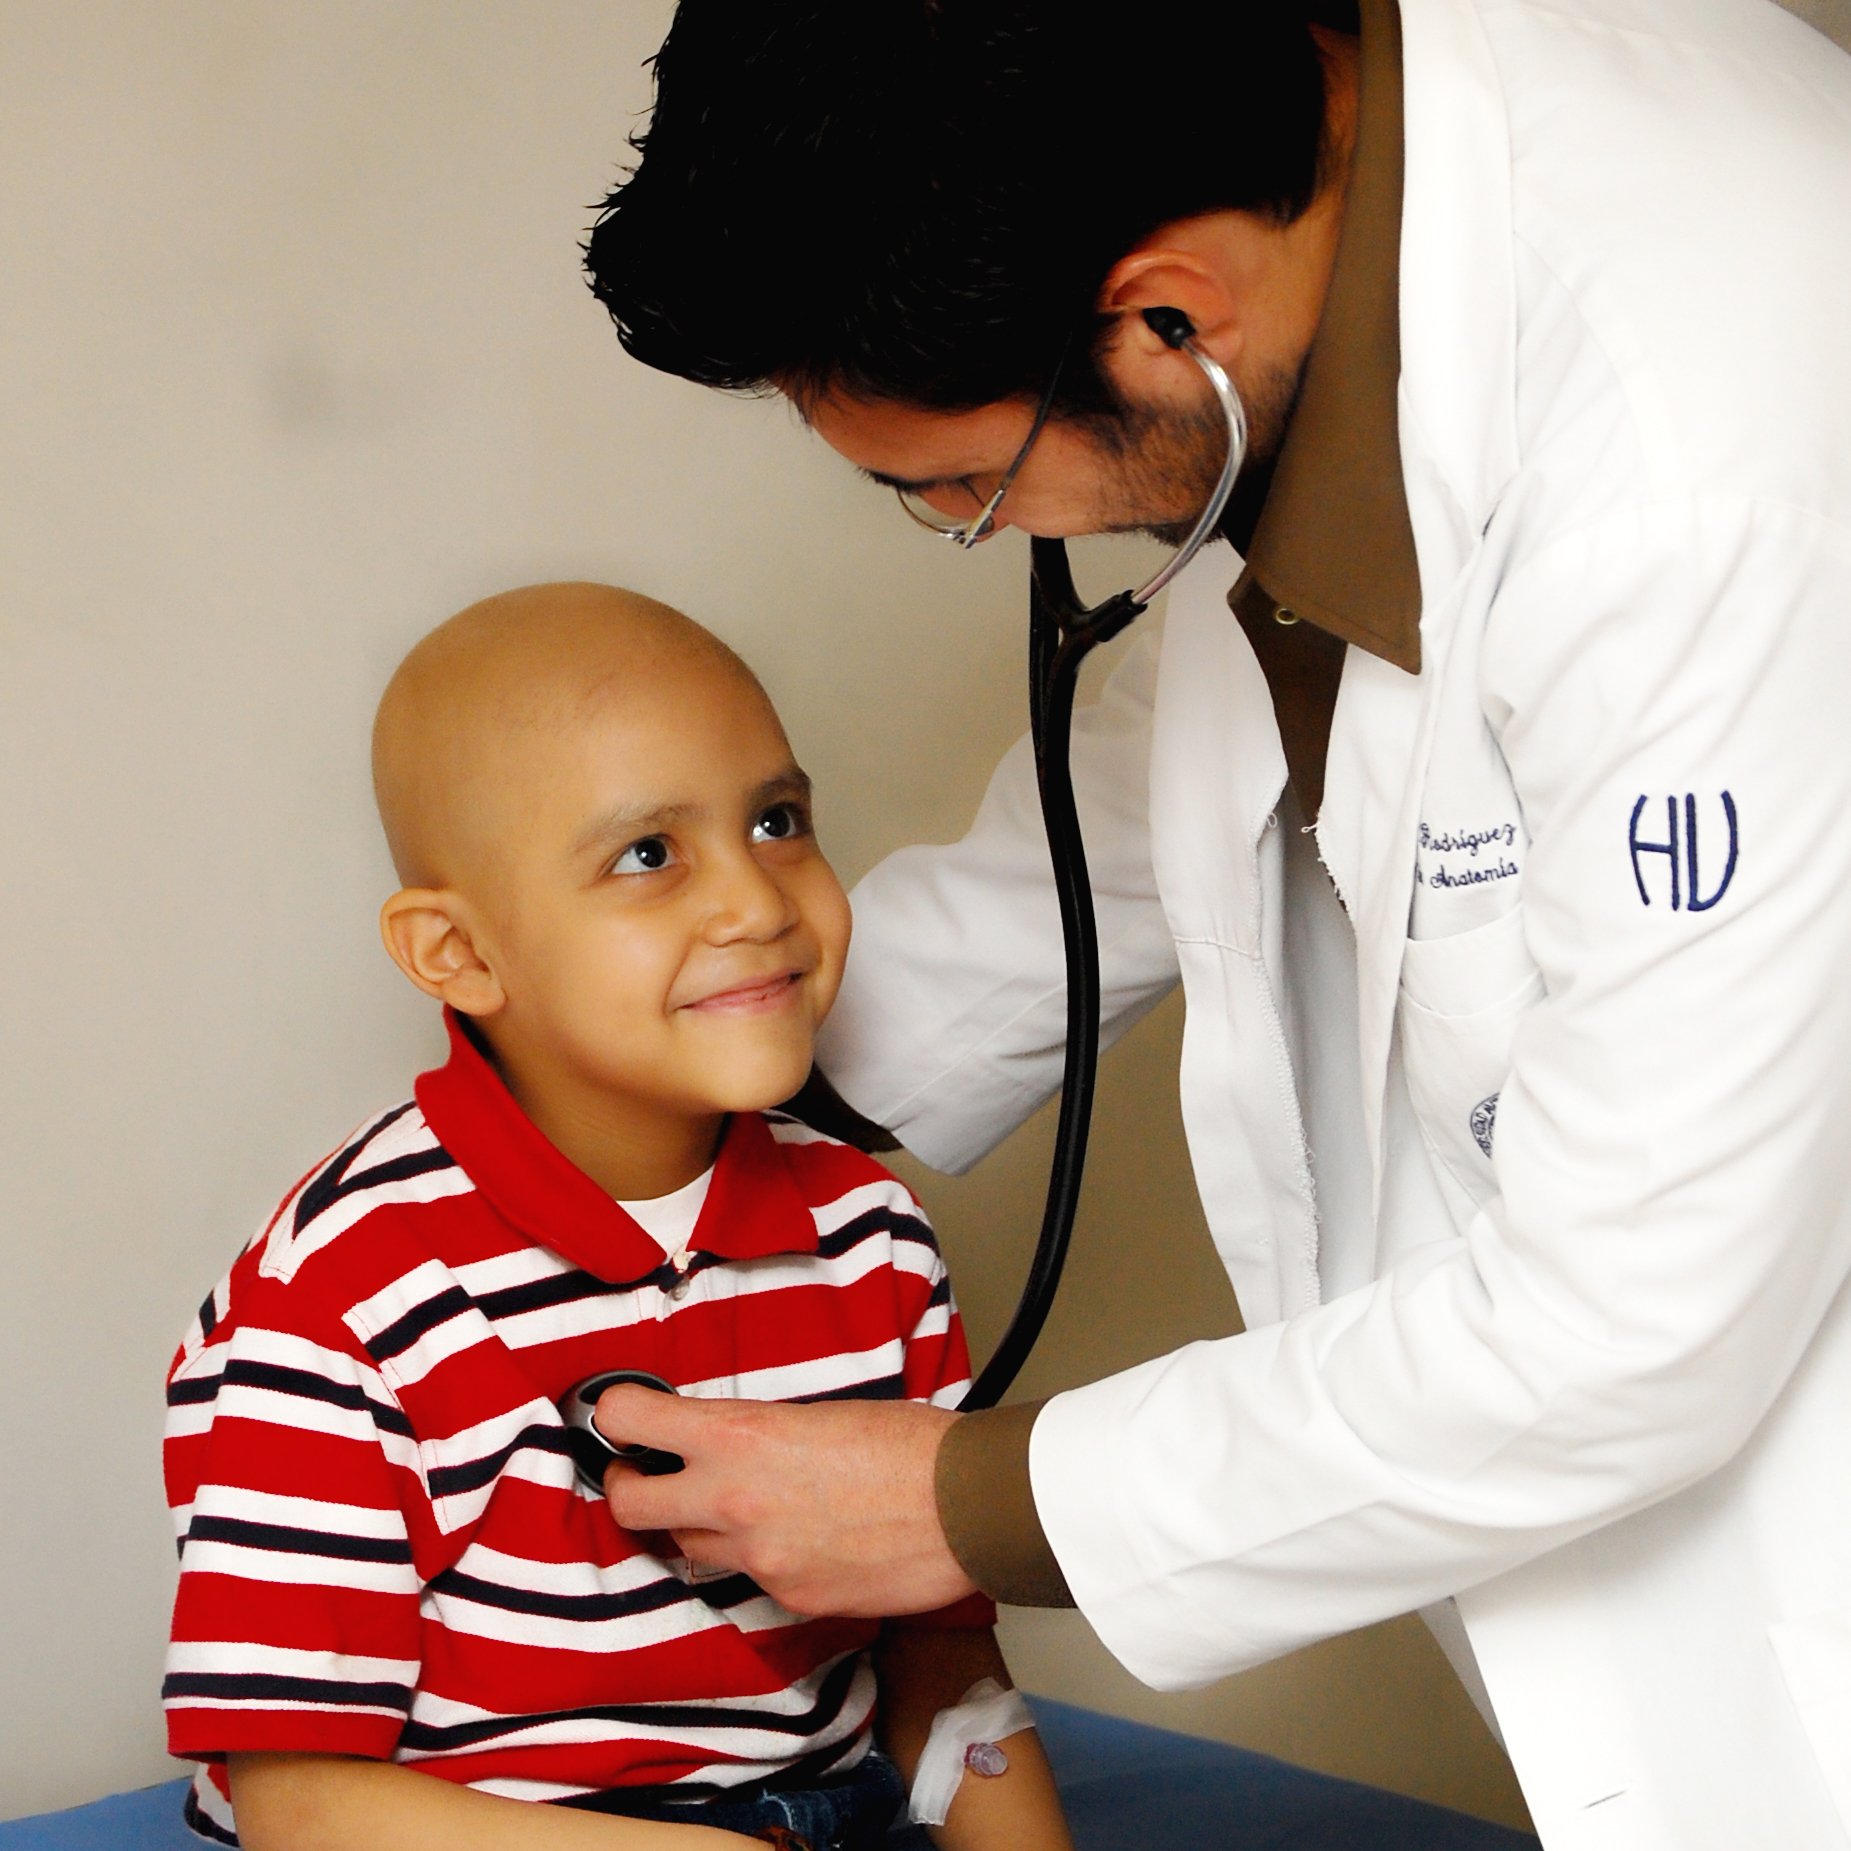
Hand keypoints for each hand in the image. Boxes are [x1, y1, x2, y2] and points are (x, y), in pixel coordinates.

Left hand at [595, 1386, 973, 1615]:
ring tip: (739, 1506)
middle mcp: (732, 1499)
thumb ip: (758, 1432)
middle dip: (629, 1487)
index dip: (614, 1414)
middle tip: (645, 1474)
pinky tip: (803, 1539)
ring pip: (688, 1547)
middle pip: (628, 1504)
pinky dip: (764, 1561)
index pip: (630, 1421)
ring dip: (698, 1526)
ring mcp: (757, 1558)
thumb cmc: (907, 1445)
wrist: (965, 1506)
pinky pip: (750, 1580)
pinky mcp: (788, 1599)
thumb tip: (729, 1442)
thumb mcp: (816, 1414)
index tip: (618, 1415)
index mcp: (738, 1436)